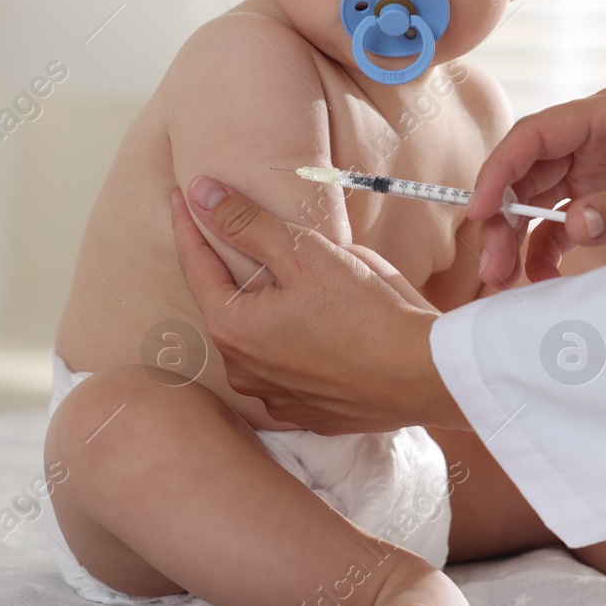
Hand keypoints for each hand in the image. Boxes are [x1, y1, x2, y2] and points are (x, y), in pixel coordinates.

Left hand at [169, 177, 468, 433]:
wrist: (423, 374)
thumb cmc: (366, 313)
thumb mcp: (305, 254)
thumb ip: (247, 224)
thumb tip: (200, 193)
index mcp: (233, 330)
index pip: (196, 265)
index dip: (189, 224)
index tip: (182, 195)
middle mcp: (243, 371)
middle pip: (227, 304)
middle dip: (234, 270)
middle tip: (245, 235)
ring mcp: (274, 397)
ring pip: (256, 339)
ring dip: (266, 309)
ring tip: (295, 283)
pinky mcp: (306, 412)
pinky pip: (286, 369)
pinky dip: (292, 343)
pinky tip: (317, 326)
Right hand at [465, 87, 605, 284]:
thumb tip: (573, 224)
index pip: (536, 134)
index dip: (500, 169)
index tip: (479, 210)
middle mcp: (594, 136)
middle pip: (526, 169)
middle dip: (501, 215)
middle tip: (490, 263)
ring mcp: (594, 168)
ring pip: (532, 197)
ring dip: (513, 236)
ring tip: (503, 279)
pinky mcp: (600, 198)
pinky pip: (556, 221)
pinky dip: (542, 248)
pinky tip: (537, 276)